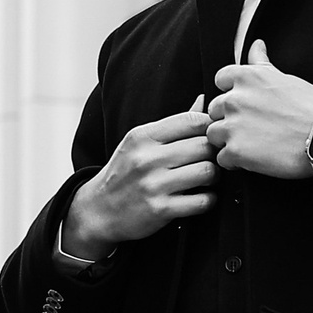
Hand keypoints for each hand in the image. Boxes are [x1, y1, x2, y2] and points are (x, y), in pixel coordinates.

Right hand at [66, 101, 216, 255]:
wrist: (99, 210)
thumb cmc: (124, 173)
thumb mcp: (140, 143)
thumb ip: (173, 125)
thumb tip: (204, 102)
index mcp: (143, 137)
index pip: (191, 120)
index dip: (210, 127)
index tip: (212, 137)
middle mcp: (147, 158)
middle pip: (204, 146)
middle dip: (214, 153)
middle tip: (212, 160)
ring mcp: (153, 185)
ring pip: (207, 172)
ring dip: (214, 177)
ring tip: (207, 179)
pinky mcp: (160, 210)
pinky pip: (202, 201)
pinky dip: (208, 200)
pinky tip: (201, 197)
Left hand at [207, 43, 312, 181]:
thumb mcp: (285, 77)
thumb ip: (262, 63)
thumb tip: (256, 46)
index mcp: (246, 78)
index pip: (220, 80)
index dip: (230, 93)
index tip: (243, 103)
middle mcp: (235, 99)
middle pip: (214, 109)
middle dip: (228, 118)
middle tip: (250, 126)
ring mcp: (233, 126)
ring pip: (213, 134)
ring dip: (228, 140)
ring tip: (252, 144)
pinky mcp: (236, 151)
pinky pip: (222, 158)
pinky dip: (234, 161)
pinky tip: (253, 158)